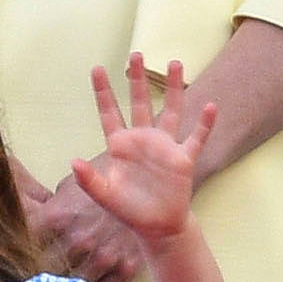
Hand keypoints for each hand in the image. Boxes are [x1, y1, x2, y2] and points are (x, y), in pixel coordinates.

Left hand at [68, 55, 215, 259]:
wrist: (158, 227)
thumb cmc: (129, 210)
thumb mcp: (105, 196)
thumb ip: (89, 181)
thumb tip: (73, 162)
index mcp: (120, 145)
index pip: (110, 112)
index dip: (103, 91)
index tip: (97, 67)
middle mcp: (142, 139)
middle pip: (140, 102)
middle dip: (137, 79)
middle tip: (136, 54)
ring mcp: (164, 147)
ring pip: (171, 110)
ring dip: (174, 88)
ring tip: (175, 63)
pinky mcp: (183, 159)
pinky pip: (196, 138)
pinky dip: (203, 124)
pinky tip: (210, 106)